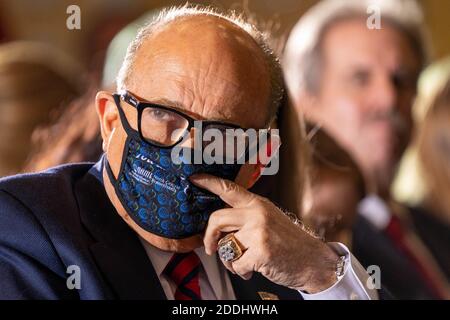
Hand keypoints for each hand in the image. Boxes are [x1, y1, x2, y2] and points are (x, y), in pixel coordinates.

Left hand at [190, 174, 338, 292]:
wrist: (314, 261)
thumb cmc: (289, 243)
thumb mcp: (270, 220)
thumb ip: (247, 218)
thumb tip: (219, 226)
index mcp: (258, 204)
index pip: (229, 189)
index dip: (209, 182)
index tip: (193, 179)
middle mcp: (257, 214)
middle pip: (216, 219)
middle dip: (209, 237)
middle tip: (210, 247)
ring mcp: (259, 232)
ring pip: (225, 245)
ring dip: (229, 259)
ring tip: (244, 262)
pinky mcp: (261, 251)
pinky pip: (235, 263)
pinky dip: (240, 271)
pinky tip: (252, 269)